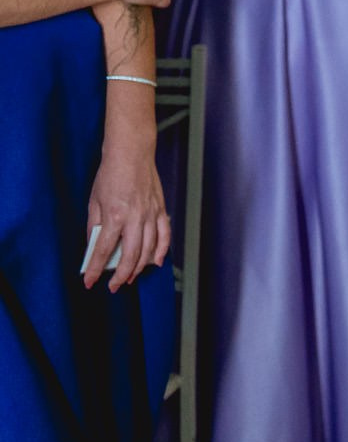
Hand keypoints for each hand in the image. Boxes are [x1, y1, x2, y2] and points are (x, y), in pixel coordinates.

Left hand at [82, 138, 169, 291]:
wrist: (132, 154)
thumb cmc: (111, 175)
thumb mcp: (94, 202)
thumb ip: (94, 226)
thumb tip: (94, 246)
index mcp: (114, 216)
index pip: (104, 250)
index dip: (95, 269)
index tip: (89, 281)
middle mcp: (135, 217)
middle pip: (131, 255)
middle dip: (121, 275)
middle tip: (113, 287)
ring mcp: (151, 214)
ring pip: (149, 249)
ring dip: (140, 267)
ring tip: (130, 278)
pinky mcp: (160, 209)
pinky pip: (165, 234)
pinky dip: (162, 250)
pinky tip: (157, 262)